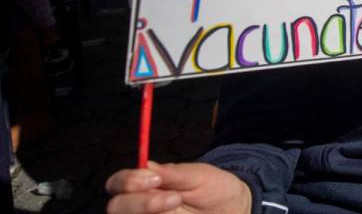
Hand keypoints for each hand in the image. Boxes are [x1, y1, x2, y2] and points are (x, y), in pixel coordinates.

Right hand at [106, 161, 251, 213]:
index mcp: (144, 185)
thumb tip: (146, 166)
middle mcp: (139, 207)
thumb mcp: (198, 176)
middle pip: (116, 208)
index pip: (118, 183)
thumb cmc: (213, 189)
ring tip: (179, 205)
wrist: (232, 209)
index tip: (155, 179)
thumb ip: (172, 173)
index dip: (128, 181)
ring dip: (151, 213)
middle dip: (141, 203)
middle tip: (174, 199)